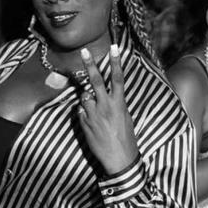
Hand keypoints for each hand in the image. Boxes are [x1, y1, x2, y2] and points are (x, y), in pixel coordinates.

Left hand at [77, 45, 138, 174]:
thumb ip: (115, 104)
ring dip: (87, 98)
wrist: (118, 159)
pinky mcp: (83, 123)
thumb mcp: (125, 118)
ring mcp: (92, 114)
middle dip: (90, 64)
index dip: (116, 62)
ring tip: (96, 110)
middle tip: (84, 51)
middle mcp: (105, 106)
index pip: (117, 78)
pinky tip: (92, 123)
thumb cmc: (126, 138)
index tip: (114, 48)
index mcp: (119, 104)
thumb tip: (105, 96)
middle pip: (95, 80)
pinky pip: (81, 112)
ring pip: (84, 96)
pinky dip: (84, 113)